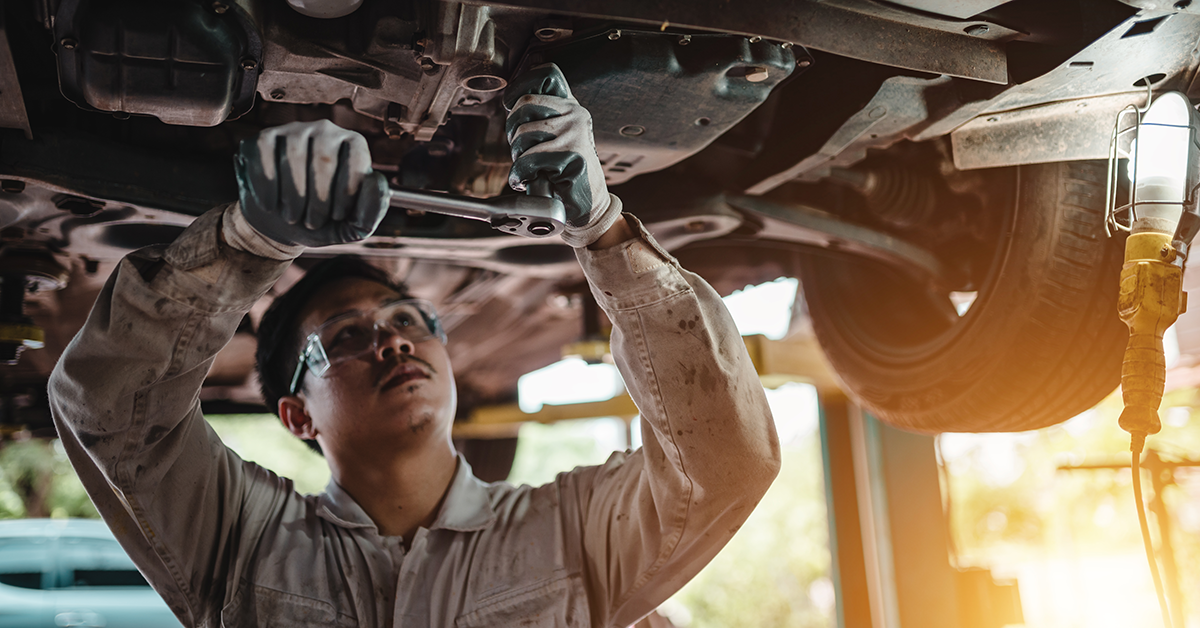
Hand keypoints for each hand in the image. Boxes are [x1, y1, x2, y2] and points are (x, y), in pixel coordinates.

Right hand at [234, 120, 387, 246]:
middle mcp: (326, 130)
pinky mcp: (263, 138)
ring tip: (293, 216)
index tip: (337, 216)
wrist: (281, 226)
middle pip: (323, 161)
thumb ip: (373, 209)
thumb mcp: (353, 226)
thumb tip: (376, 179)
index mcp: (354, 146)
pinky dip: (266, 188)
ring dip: (292, 198)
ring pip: (293, 158)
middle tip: (312, 222)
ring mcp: (293, 130)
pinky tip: (270, 204)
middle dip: (318, 202)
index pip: (356, 161)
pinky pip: (263, 156)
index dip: (346, 194)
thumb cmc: (323, 222)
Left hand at [504, 63, 620, 247]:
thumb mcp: (557, 137)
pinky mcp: (572, 156)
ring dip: (516, 156)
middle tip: (519, 150)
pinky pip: (529, 160)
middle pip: (524, 104)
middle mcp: (576, 115)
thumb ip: (541, 117)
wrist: (589, 204)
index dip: (520, 86)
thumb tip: (511, 104)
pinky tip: (525, 180)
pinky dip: (520, 175)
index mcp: (571, 106)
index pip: (546, 75)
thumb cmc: (568, 173)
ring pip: (523, 133)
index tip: (510, 105)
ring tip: (526, 167)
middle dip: (512, 131)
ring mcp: (575, 133)